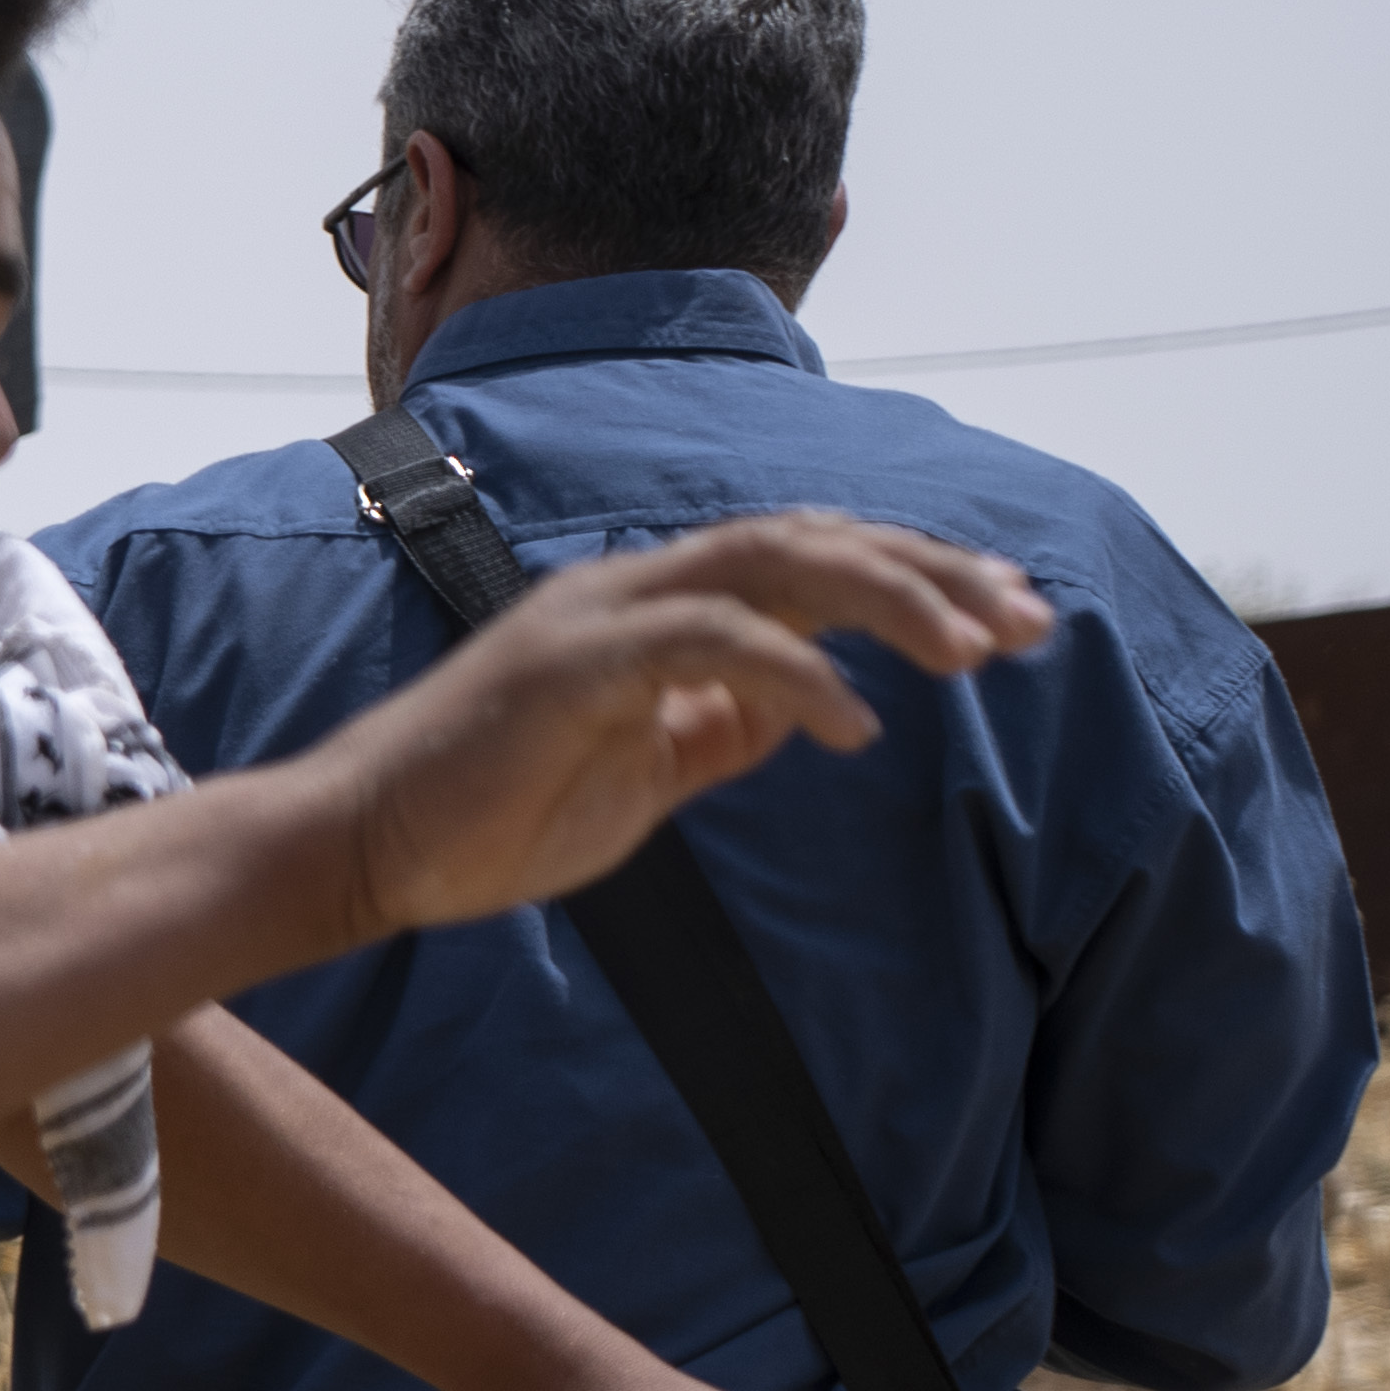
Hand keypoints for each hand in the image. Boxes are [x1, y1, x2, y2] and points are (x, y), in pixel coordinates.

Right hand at [307, 516, 1055, 943]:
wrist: (358, 852)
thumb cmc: (481, 823)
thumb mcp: (636, 779)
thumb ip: (713, 731)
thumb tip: (797, 709)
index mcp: (650, 610)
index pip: (805, 562)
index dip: (915, 580)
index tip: (1007, 622)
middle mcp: (632, 588)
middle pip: (812, 538)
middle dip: (937, 573)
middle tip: (1032, 625)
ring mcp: (600, 615)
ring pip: (775, 561)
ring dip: (892, 599)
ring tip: (974, 654)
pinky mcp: (574, 663)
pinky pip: (711, 641)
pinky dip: (795, 673)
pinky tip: (854, 725)